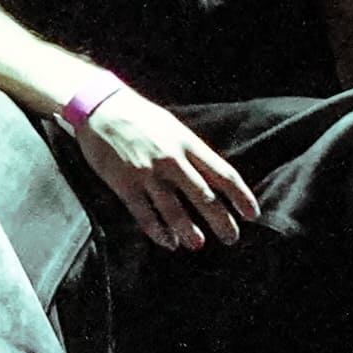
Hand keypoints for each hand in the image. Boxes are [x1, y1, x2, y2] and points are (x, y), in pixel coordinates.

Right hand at [61, 78, 262, 250]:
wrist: (100, 108)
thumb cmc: (140, 117)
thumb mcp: (173, 127)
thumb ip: (191, 152)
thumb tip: (213, 178)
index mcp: (187, 143)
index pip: (222, 174)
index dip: (240, 196)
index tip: (252, 214)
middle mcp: (171, 160)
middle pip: (203, 196)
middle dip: (221, 221)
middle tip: (232, 238)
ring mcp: (147, 173)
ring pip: (174, 210)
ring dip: (189, 231)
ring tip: (198, 244)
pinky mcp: (125, 185)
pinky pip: (145, 215)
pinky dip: (158, 231)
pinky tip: (168, 242)